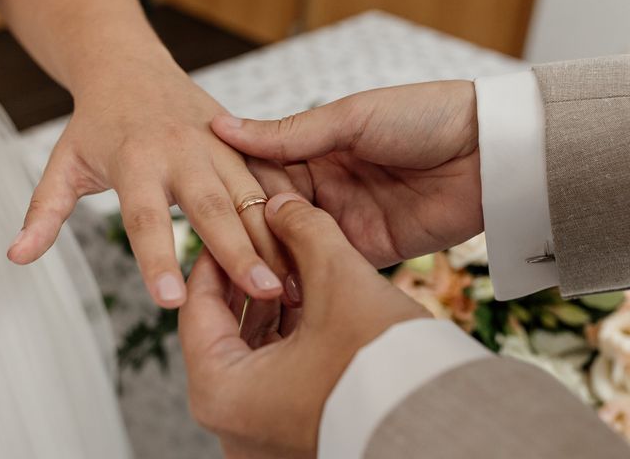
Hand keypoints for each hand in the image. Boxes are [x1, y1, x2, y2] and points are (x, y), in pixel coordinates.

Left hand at [6, 53, 287, 313]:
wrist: (130, 66)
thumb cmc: (100, 121)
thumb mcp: (65, 162)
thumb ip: (45, 210)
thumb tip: (18, 256)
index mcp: (136, 160)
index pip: (145, 217)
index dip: (157, 259)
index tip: (170, 301)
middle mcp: (182, 152)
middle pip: (213, 207)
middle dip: (240, 251)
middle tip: (263, 292)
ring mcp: (217, 145)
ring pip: (252, 193)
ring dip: (275, 235)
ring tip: (295, 276)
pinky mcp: (240, 142)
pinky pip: (270, 175)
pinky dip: (290, 206)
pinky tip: (311, 238)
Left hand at [179, 193, 428, 458]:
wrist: (441, 420)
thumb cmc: (384, 366)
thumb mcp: (338, 279)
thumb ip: (304, 230)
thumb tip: (283, 204)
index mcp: (222, 392)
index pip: (197, 307)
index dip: (217, 256)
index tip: (235, 227)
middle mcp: (233, 423)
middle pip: (223, 331)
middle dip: (249, 281)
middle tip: (267, 242)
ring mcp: (261, 433)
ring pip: (251, 352)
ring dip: (271, 308)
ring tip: (294, 268)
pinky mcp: (292, 433)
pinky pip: (275, 375)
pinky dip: (289, 337)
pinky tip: (312, 303)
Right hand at [212, 81, 481, 267]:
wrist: (488, 151)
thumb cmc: (423, 118)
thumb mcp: (352, 118)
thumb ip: (291, 133)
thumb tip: (225, 127)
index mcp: (318, 149)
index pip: (264, 173)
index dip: (239, 188)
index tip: (209, 204)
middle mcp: (326, 186)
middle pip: (275, 212)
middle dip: (252, 230)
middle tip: (220, 249)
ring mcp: (346, 219)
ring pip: (296, 242)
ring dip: (274, 257)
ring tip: (241, 273)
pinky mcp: (370, 249)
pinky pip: (330, 265)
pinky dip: (306, 276)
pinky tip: (279, 287)